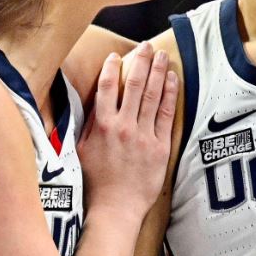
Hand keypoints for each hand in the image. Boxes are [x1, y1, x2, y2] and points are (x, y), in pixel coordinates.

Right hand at [78, 42, 177, 221]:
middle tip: (146, 46)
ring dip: (159, 72)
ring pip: (153, 95)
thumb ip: (89, 124)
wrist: (115, 209)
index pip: (107, 88)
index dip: (112, 68)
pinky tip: (173, 80)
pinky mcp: (160, 146)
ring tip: (162, 56)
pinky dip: (170, 94)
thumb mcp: (82, 150)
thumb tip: (93, 101)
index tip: (116, 56)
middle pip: (135, 85)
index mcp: (102, 126)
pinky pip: (167, 114)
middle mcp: (123, 126)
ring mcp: (143, 136)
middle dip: (141, 62)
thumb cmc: (95, 182)